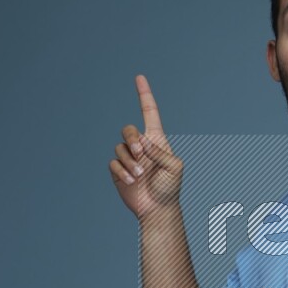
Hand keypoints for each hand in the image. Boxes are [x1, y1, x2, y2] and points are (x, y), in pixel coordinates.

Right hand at [109, 74, 183, 219]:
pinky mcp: (118, 170)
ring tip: (138, 176)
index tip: (139, 77)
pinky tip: (130, 182)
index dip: (144, 95)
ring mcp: (129, 158)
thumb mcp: (175, 167)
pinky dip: (120, 171)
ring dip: (128, 161)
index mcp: (156, 140)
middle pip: (128, 129)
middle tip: (139, 153)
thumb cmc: (170, 188)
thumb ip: (161, 152)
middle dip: (131, 139)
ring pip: (119, 148)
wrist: (158, 209)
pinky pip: (113, 163)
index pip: (149, 112)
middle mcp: (141, 146)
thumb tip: (142, 143)